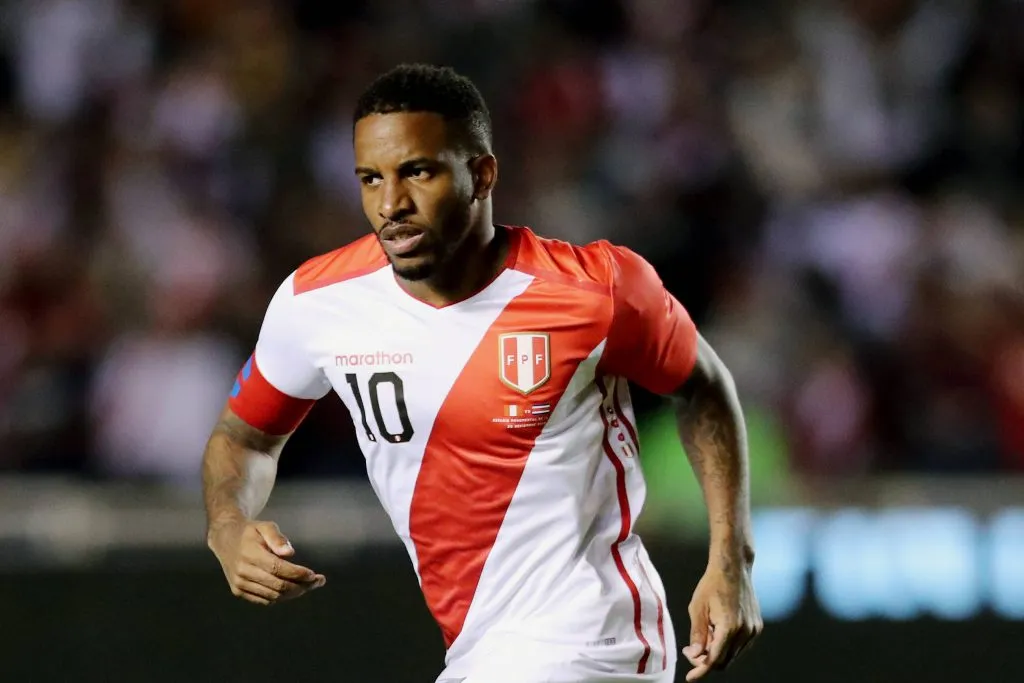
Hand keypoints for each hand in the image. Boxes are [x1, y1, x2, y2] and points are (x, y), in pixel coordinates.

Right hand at [208, 520, 325, 605]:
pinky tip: (292, 589)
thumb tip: (290, 553)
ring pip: (273, 596)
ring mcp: (240, 584)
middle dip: (302, 586)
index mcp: (250, 554)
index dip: (298, 574)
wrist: (225, 539)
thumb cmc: (250, 531)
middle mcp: (243, 572)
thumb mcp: (264, 526)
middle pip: (278, 586)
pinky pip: (265, 600)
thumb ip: (277, 538)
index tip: (314, 575)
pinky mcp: (239, 591)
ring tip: (309, 586)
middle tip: (318, 582)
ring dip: (294, 593)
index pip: (278, 569)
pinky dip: (281, 597)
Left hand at [682, 555, 761, 679]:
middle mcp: (744, 632)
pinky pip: (740, 646)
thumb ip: (697, 634)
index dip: (701, 670)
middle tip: (691, 650)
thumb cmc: (712, 584)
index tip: (690, 677)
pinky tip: (716, 632)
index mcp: (729, 627)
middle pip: (724, 661)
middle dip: (706, 661)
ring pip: (733, 655)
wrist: (734, 568)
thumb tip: (695, 655)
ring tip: (704, 636)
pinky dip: (727, 646)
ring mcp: (753, 630)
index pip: (714, 660)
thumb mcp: (697, 608)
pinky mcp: (757, 627)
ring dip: (717, 653)